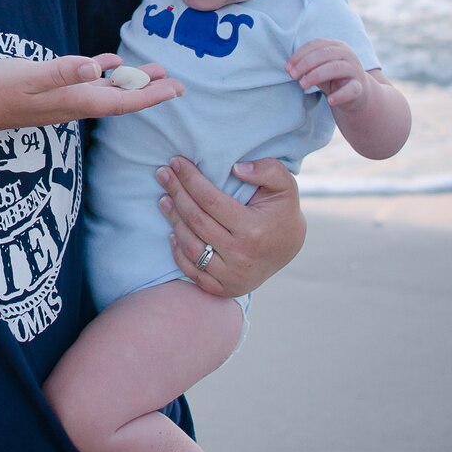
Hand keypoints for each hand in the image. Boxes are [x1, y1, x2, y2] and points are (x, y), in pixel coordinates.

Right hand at [0, 54, 180, 142]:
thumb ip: (61, 72)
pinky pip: (87, 85)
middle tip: (177, 83)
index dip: (151, 95)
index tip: (177, 88)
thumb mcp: (28, 76)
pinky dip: (103, 75)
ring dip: (131, 84)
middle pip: (120, 99)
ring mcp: (62, 100)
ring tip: (154, 73)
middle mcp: (73, 104)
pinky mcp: (51, 94)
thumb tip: (94, 68)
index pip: (122, 100)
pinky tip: (110, 65)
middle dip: (150, 92)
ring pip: (107, 93)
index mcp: (74, 100)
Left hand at [158, 156, 304, 298]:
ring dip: (173, 220)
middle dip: (176, 193)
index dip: (190, 179)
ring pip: (190, 246)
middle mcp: (241, 255)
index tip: (176, 162)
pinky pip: (193, 271)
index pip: (210, 200)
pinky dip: (179, 252)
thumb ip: (267, 170)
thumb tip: (236, 168)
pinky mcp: (224, 288)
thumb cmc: (282, 212)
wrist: (289, 249)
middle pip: (196, 220)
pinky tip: (173, 232)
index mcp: (253, 229)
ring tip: (164, 199)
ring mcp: (232, 276)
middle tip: (163, 174)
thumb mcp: (285, 185)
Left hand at [286, 38, 368, 109]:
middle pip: (324, 54)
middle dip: (305, 64)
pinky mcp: (360, 87)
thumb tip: (289, 68)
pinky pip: (351, 89)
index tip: (287, 67)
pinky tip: (330, 101)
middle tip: (292, 76)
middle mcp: (348, 54)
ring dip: (316, 75)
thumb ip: (306, 66)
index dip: (299, 55)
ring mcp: (355, 70)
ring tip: (303, 85)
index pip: (316, 45)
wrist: (357, 94)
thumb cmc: (333, 78)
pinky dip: (340, 95)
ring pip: (336, 68)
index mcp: (336, 46)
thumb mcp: (318, 69)